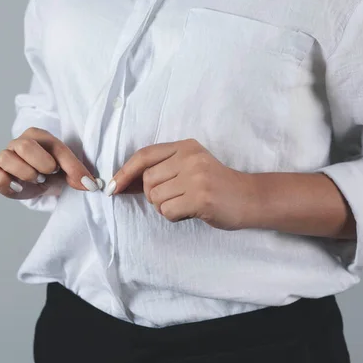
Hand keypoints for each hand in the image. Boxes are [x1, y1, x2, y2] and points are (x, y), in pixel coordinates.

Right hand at [0, 127, 99, 199]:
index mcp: (38, 135)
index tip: (81, 182)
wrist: (45, 184)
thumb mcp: (71, 170)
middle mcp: (19, 143)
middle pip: (24, 146)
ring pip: (6, 159)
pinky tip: (16, 186)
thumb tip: (89, 185)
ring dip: (25, 174)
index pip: (53, 145)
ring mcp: (5, 157)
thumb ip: (78, 173)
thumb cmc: (57, 172)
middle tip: (48, 175)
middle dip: (41, 165)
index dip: (68, 165)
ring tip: (35, 180)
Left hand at [107, 138, 256, 230]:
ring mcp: (196, 177)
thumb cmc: (214, 185)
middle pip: (147, 180)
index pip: (144, 155)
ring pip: (156, 198)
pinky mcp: (201, 198)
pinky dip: (174, 216)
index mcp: (185, 146)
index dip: (125, 172)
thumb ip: (161, 170)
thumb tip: (121, 181)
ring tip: (185, 204)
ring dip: (164, 207)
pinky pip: (168, 211)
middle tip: (173, 198)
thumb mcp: (189, 167)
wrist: (250, 198)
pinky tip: (190, 212)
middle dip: (153, 195)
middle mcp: (189, 158)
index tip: (112, 187)